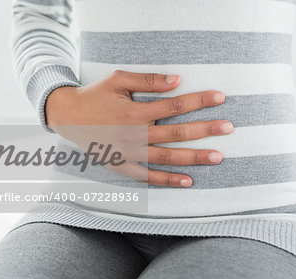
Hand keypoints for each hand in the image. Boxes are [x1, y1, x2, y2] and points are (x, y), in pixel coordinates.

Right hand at [46, 70, 232, 186]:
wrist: (67, 117)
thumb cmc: (95, 95)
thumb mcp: (117, 79)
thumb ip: (147, 80)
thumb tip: (178, 79)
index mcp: (134, 111)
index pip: (174, 105)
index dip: (198, 100)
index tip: (220, 97)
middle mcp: (134, 134)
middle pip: (176, 133)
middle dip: (205, 130)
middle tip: (228, 128)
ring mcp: (129, 154)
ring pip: (167, 157)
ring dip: (193, 158)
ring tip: (218, 157)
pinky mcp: (122, 166)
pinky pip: (148, 176)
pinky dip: (168, 180)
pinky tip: (188, 181)